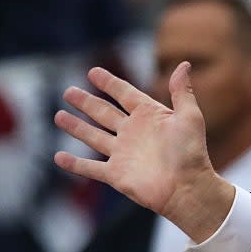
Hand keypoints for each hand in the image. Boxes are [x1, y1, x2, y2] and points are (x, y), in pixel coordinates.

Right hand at [54, 63, 234, 242]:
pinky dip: (74, 164)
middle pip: (104, 113)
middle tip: (68, 91)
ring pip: (93, 136)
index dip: (109, 83)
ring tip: (59, 116)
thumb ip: (182, 91)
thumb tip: (184, 64)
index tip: (93, 72)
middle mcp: (133, 133)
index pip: (125, 94)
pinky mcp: (116, 175)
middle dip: (86, 102)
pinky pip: (90, 168)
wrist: (187, 188)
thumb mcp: (189, 116)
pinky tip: (58, 157)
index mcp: (150, 116)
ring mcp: (123, 154)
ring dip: (76, 127)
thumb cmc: (191, 152)